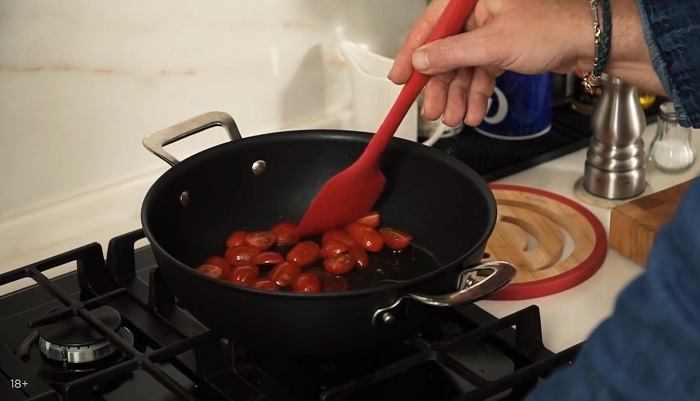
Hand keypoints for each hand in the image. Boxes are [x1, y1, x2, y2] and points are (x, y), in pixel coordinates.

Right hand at [388, 0, 595, 126]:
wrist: (590, 42)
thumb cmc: (554, 27)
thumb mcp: (494, 42)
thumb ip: (452, 53)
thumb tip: (421, 60)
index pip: (431, 25)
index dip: (411, 53)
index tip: (400, 76)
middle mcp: (480, 12)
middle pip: (446, 52)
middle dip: (439, 85)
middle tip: (430, 108)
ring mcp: (492, 32)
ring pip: (464, 67)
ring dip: (457, 96)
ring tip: (453, 117)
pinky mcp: (504, 49)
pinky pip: (481, 73)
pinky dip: (477, 94)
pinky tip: (473, 111)